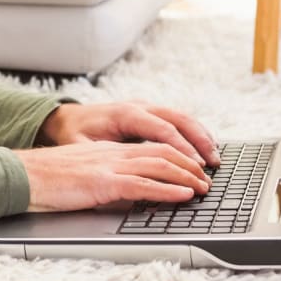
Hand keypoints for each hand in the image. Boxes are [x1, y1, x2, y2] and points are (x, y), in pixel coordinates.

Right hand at [13, 140, 210, 212]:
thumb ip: (108, 177)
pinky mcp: (103, 182)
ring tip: (203, 188)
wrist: (24, 175)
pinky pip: (143, 184)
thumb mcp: (85, 174)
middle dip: (189, 164)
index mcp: (110, 150)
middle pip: (162, 151)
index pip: (152, 146)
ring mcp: (109, 165)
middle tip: (207, 178)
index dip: (177, 155)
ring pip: (158, 164)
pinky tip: (182, 195)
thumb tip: (130, 192)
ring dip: (186, 176)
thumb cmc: (50, 179)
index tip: (194, 167)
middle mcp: (114, 152)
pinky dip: (167, 189)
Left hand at [36, 101, 220, 167]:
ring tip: (215, 157)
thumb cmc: (73, 134)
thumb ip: (100, 159)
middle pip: (177, 118)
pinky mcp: (148, 112)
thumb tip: (116, 175)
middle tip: (214, 163)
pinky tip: (204, 147)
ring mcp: (144, 106)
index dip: (181, 147)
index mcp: (124, 114)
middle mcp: (138, 106)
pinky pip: (176, 119)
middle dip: (199, 140)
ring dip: (200, 135)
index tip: (196, 165)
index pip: (161, 129)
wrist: (66, 117)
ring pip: (180, 116)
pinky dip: (193, 132)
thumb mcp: (80, 148)